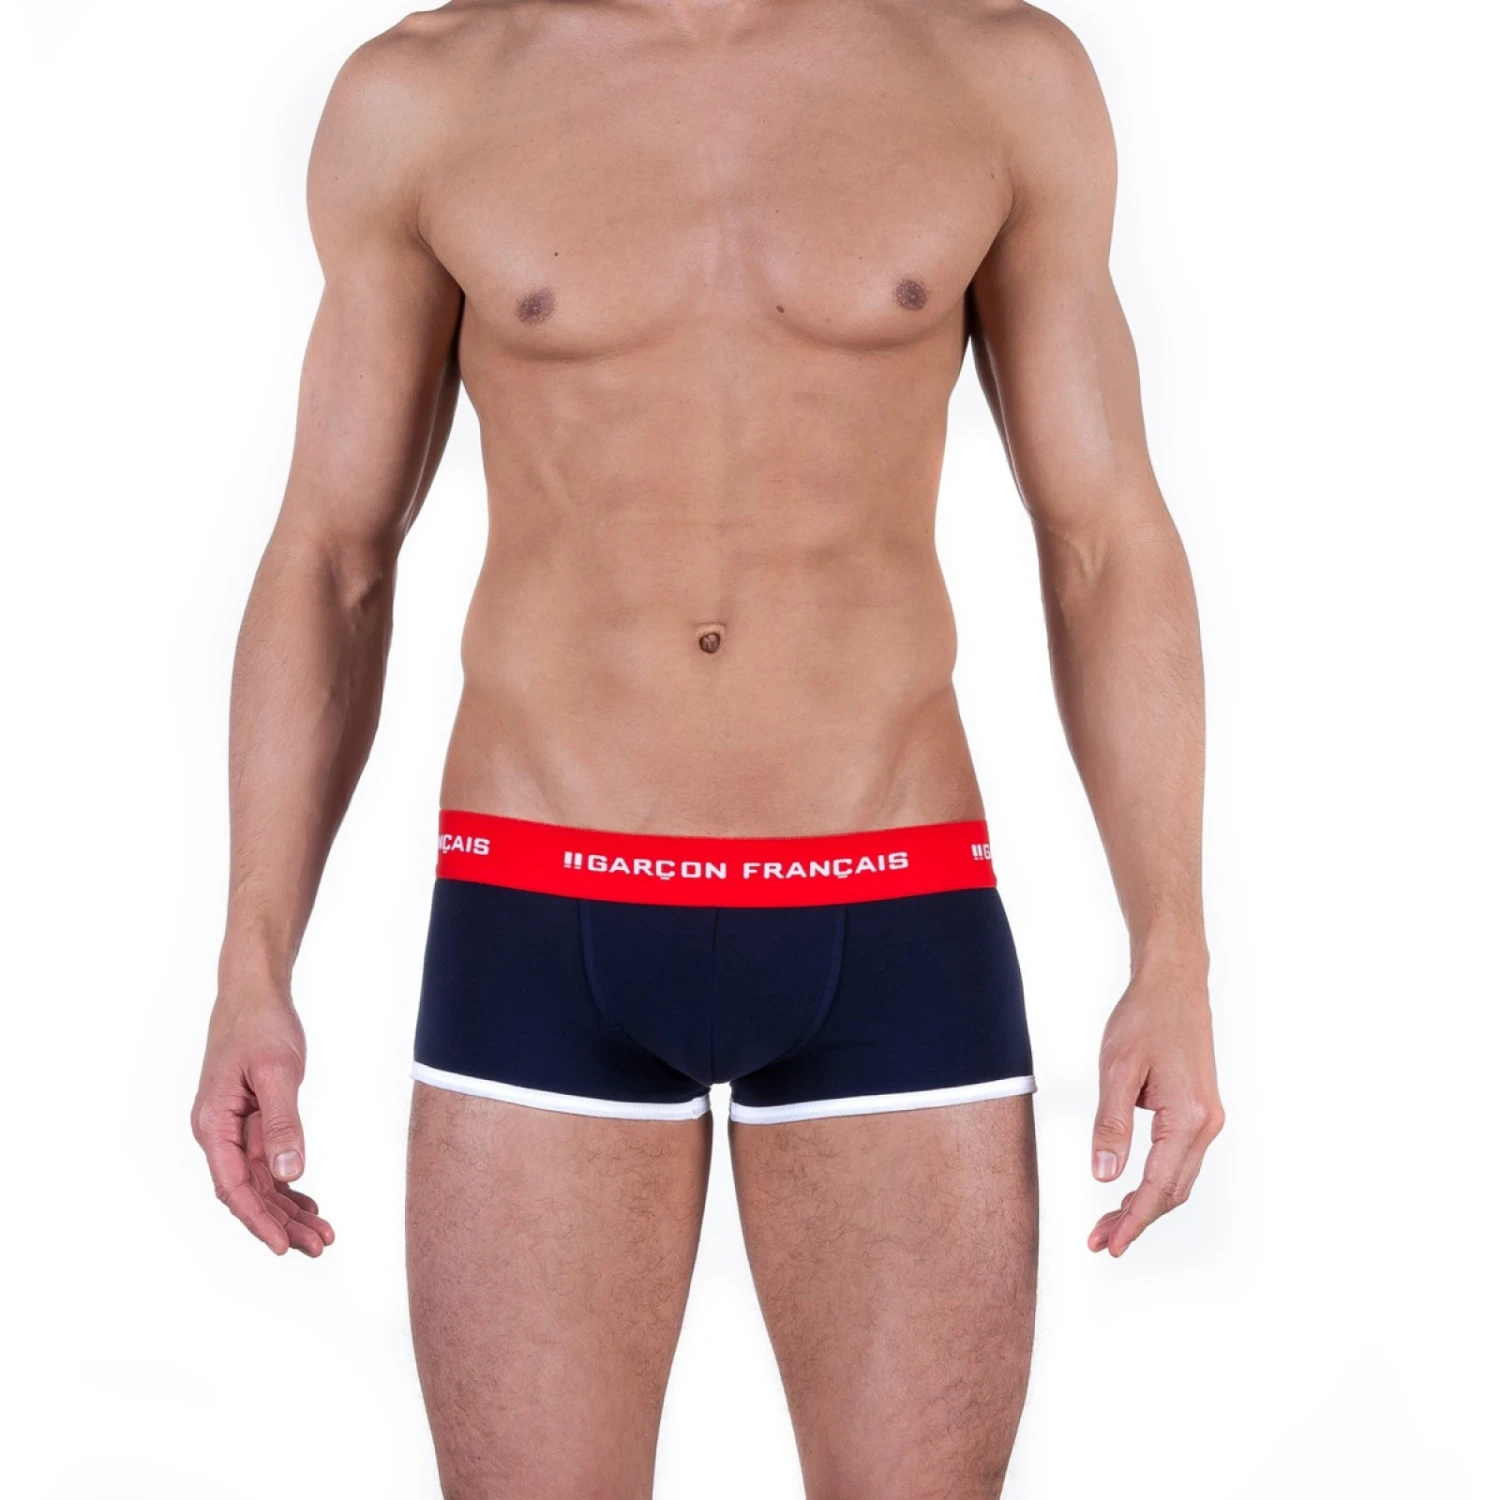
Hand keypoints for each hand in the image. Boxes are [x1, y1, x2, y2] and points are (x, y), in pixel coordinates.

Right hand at [191, 990, 333, 1256]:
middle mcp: (218, 1133)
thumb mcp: (277, 1072)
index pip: (233, 1186)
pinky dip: (289, 1185)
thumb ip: (281, 1123)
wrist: (255, 993)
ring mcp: (233, 1129)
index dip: (258, 1219)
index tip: (283, 1246)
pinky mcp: (251, 1121)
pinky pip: (268, 1164)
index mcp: (213, 1124)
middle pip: (248, 1191)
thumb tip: (289, 1174)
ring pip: (260, 1182)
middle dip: (281, 1222)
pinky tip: (310, 1206)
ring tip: (322, 1235)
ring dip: (288, 1210)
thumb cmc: (261, 1025)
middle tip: (319, 1247)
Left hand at [1088, 959, 1223, 1255]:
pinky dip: (1156, 1182)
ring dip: (1146, 1205)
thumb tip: (1104, 1175)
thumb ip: (1111, 1124)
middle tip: (1099, 1241)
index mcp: (1188, 1117)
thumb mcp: (1117, 1069)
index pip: (1157, 1185)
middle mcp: (1206, 1124)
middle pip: (1172, 1191)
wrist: (1175, 984)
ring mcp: (1208, 1118)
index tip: (1109, 1246)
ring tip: (1108, 1223)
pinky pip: (1180, 1160)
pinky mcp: (1201, 1111)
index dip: (1133, 1220)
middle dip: (1136, 1220)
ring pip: (1178, 1179)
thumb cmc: (1145, 1018)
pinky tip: (1130, 1189)